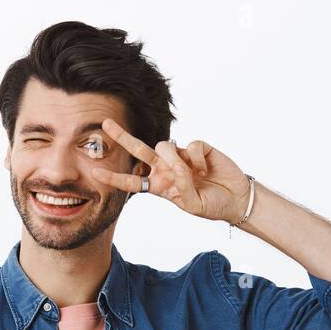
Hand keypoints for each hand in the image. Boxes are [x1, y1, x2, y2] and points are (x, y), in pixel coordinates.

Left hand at [89, 117, 251, 223]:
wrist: (235, 199)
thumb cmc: (212, 205)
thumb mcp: (193, 205)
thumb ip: (181, 188)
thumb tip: (177, 165)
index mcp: (160, 186)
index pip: (133, 181)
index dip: (114, 177)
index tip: (95, 172)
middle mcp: (166, 169)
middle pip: (139, 150)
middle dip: (122, 136)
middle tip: (105, 123)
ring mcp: (181, 156)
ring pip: (165, 146)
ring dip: (176, 161)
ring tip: (195, 175)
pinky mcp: (197, 148)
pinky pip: (190, 146)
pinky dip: (198, 159)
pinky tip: (205, 168)